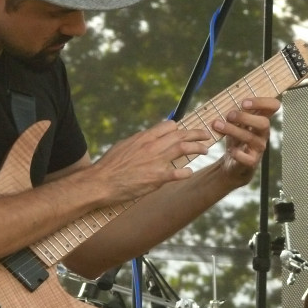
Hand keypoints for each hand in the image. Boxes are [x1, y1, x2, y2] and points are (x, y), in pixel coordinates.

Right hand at [89, 119, 213, 201]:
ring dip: (197, 148)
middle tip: (205, 135)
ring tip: (206, 150)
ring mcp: (156, 161)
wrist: (102, 181)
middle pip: (180, 135)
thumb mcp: (123, 146)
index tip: (184, 132)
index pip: (169, 126)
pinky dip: (187, 172)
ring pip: (183, 149)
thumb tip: (146, 138)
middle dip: (196, 134)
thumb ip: (138, 142)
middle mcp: (152, 146)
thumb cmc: (109, 165)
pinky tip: (190, 172)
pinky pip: (179, 173)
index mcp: (144, 137)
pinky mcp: (157, 178)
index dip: (179, 129)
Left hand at [211, 96, 280, 186]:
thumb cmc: (235, 138)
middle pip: (264, 123)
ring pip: (251, 138)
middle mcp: (263, 133)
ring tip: (217, 125)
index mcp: (262, 119)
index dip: (262, 102)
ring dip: (233, 130)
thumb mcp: (236, 122)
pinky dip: (238, 153)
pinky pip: (247, 158)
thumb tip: (226, 96)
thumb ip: (235, 110)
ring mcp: (259, 148)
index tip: (244, 102)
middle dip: (245, 117)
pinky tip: (230, 150)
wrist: (231, 162)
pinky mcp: (252, 162)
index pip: (273, 106)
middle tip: (229, 115)